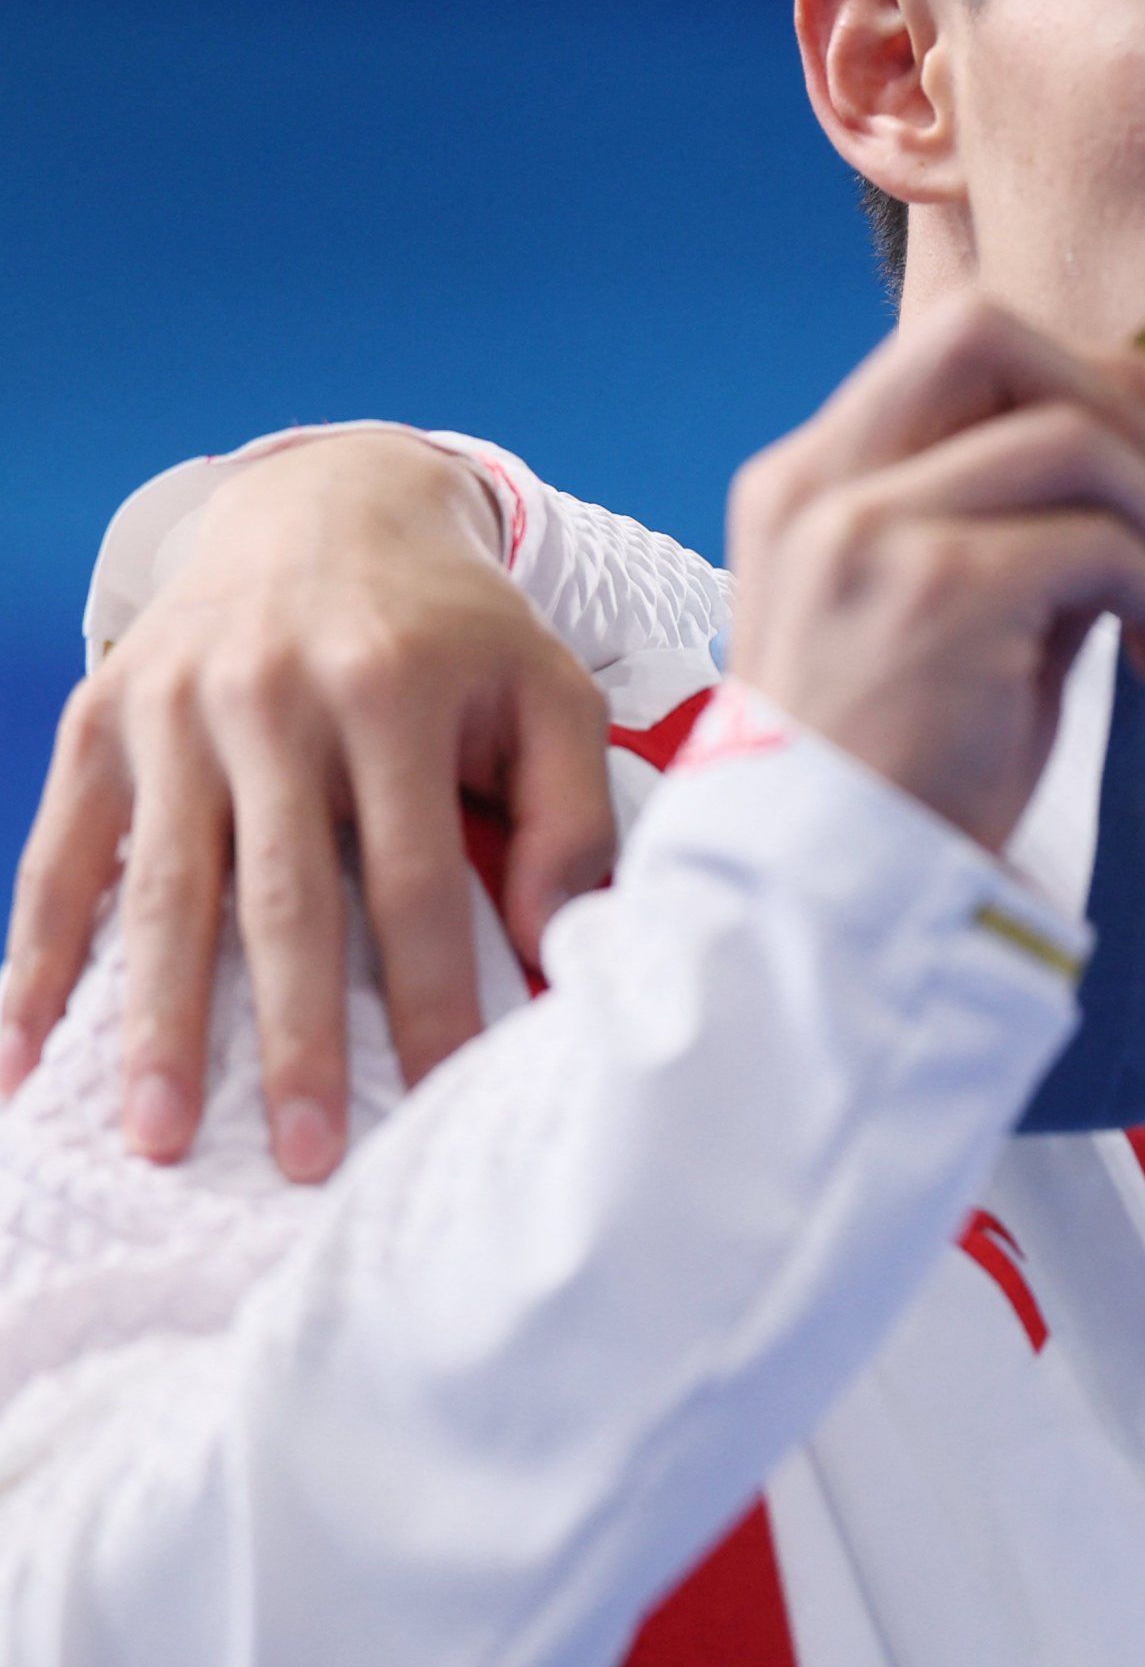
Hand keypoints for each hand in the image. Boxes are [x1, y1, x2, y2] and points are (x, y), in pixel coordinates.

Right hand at [0, 434, 609, 1178]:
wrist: (326, 507)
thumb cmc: (455, 631)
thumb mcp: (545, 690)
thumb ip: (568, 814)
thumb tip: (555, 944)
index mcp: (393, 690)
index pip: (413, 878)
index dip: (428, 994)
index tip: (440, 1094)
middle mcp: (271, 697)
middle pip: (280, 900)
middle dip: (289, 1040)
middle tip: (304, 1158)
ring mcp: (171, 709)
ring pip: (162, 893)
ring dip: (154, 1025)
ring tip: (158, 1138)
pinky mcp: (98, 719)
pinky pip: (60, 859)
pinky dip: (36, 962)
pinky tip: (22, 1061)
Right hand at [730, 298, 1144, 852]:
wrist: (828, 904)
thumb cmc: (902, 775)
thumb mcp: (947, 622)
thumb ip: (1018, 530)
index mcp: (806, 483)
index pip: (950, 345)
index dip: (1081, 364)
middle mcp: (819, 486)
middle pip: (982, 332)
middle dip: (1117, 383)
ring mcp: (867, 531)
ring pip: (1066, 437)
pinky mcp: (937, 590)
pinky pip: (1099, 542)